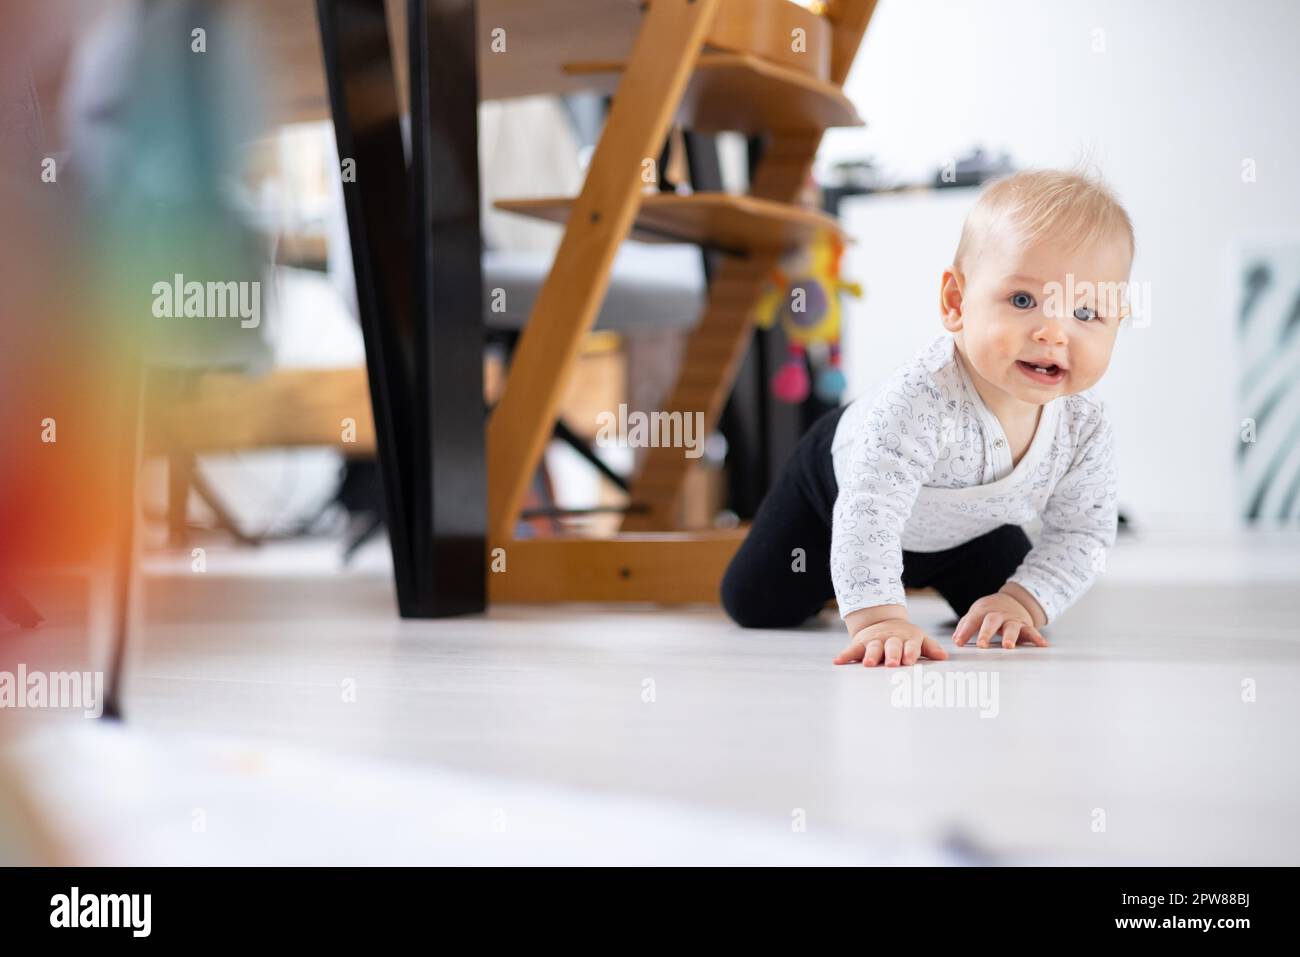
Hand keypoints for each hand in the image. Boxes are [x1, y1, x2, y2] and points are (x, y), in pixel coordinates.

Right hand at [834, 618, 948, 667]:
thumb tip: (944, 657)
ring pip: (872, 647)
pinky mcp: (860, 643)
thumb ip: (930, 648)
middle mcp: (890, 640)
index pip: (910, 646)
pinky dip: (845, 655)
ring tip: (868, 663)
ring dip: (870, 655)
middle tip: (892, 663)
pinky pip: (852, 649)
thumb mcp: (918, 639)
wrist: (882, 622)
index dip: (910, 652)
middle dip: (891, 655)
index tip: (909, 660)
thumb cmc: (905, 638)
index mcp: (907, 640)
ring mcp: (874, 641)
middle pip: (891, 647)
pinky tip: (838, 661)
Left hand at [952, 592, 1047, 648]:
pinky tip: (1042, 644)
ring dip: (1010, 637)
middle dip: (986, 633)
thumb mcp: (977, 613)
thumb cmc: (990, 611)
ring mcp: (1013, 620)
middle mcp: (999, 614)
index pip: (972, 620)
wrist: (1013, 601)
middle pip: (991, 621)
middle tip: (982, 645)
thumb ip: (966, 625)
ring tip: (1008, 646)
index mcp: (983, 611)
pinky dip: (1037, 638)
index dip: (965, 631)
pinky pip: (1032, 631)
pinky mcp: (1025, 625)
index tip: (958, 642)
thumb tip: (956, 639)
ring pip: (1012, 627)